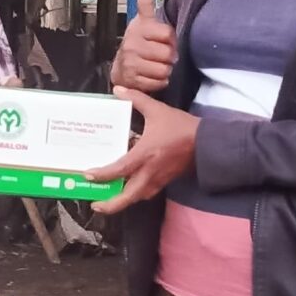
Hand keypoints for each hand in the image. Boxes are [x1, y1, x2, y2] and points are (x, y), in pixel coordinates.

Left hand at [87, 86, 197, 213]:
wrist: (208, 143)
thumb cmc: (181, 127)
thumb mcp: (158, 110)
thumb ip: (136, 99)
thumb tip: (118, 90)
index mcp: (145, 154)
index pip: (119, 169)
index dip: (102, 174)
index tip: (88, 175)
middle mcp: (150, 171)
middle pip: (128, 196)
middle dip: (111, 205)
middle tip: (95, 205)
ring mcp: (159, 179)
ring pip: (138, 197)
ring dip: (123, 201)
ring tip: (109, 199)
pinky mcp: (166, 181)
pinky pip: (148, 192)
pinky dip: (136, 193)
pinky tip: (130, 188)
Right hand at [108, 0, 175, 93]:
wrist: (121, 67)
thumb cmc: (138, 42)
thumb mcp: (143, 20)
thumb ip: (145, 1)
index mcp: (139, 28)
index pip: (167, 35)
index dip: (171, 40)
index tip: (166, 40)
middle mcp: (133, 44)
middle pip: (167, 54)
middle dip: (169, 57)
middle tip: (162, 56)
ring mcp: (131, 62)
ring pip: (164, 70)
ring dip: (165, 70)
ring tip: (157, 65)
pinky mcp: (132, 80)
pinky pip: (158, 82)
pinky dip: (159, 82)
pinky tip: (152, 75)